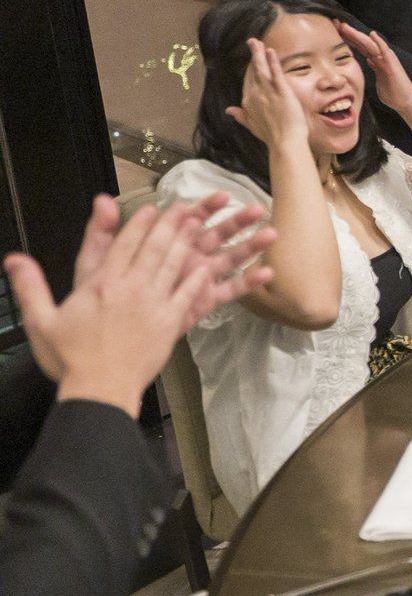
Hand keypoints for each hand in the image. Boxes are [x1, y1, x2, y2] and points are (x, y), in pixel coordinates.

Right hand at [3, 194, 275, 413]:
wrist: (100, 389)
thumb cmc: (69, 357)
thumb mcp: (41, 320)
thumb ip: (31, 286)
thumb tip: (13, 258)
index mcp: (101, 284)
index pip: (123, 245)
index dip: (138, 224)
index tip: (150, 208)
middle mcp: (132, 288)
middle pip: (154, 248)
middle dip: (169, 224)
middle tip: (183, 206)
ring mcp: (154, 304)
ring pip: (174, 264)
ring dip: (186, 242)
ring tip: (197, 224)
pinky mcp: (171, 322)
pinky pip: (189, 293)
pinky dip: (199, 277)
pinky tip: (208, 264)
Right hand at [226, 38, 308, 151]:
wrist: (285, 142)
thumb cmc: (271, 136)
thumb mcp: (252, 126)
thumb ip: (240, 116)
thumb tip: (228, 110)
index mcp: (248, 102)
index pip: (247, 81)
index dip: (249, 69)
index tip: (252, 60)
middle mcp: (255, 94)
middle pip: (252, 71)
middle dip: (253, 56)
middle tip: (252, 42)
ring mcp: (267, 92)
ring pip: (261, 68)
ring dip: (258, 53)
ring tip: (257, 41)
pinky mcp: (281, 91)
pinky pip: (275, 72)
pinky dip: (272, 61)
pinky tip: (270, 51)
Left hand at [338, 23, 411, 112]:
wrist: (406, 101)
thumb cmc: (393, 93)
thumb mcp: (378, 78)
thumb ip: (374, 68)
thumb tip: (370, 60)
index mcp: (376, 60)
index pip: (360, 46)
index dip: (348, 38)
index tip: (335, 31)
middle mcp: (381, 57)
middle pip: (362, 42)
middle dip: (349, 32)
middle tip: (336, 23)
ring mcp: (387, 59)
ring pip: (370, 44)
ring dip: (358, 35)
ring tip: (346, 27)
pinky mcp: (391, 65)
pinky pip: (384, 51)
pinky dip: (379, 42)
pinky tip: (372, 34)